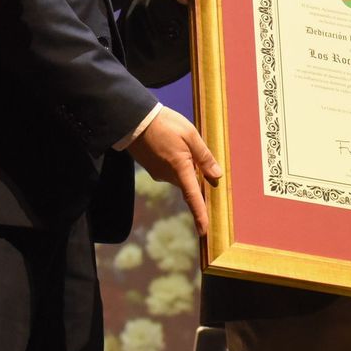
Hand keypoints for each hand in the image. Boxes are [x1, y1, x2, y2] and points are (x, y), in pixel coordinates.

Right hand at [126, 107, 222, 234]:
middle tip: (204, 164)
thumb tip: (216, 176)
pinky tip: (173, 147)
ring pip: (179, 176)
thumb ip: (204, 156)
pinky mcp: (151, 168)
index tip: (204, 231)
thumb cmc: (164, 124)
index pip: (192, 197)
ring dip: (186, 167)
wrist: (133, 119)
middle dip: (196, 178)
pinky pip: (169, 171)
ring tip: (184, 144)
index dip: (199, 215)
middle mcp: (168, 176)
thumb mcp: (190, 135)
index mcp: (180, 168)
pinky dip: (176, 164)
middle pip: (188, 184)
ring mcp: (158, 173)